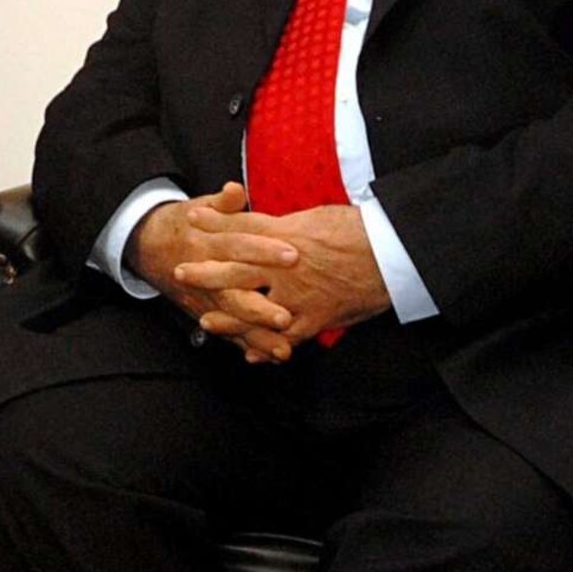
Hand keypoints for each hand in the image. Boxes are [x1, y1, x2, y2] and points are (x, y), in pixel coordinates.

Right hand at [128, 184, 299, 362]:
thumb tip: (235, 190)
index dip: (263, 250)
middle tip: (286, 317)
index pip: (237, 246)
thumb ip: (223, 203)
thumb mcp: (201, 207)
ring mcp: (204, 300)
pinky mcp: (206, 314)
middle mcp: (204, 276)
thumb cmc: (186, 224)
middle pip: (232, 293)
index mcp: (206, 244)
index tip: (292, 254)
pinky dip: (249, 347)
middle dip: (259, 307)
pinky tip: (272, 356)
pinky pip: (228, 335)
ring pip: (231, 321)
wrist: (149, 245)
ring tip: (284, 349)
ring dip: (256, 336)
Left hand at [177, 205, 390, 347]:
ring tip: (205, 320)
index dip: (215, 222)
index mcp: (285, 234)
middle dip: (206, 272)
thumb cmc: (360, 229)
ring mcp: (297, 294)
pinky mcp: (315, 317)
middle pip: (235, 268)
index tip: (192, 217)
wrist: (391, 251)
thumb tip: (275, 227)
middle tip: (180, 273)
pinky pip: (286, 337)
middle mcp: (284, 265)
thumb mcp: (319, 217)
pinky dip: (269, 346)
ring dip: (228, 315)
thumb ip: (292, 226)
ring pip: (253, 307)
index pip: (241, 226)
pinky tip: (253, 353)